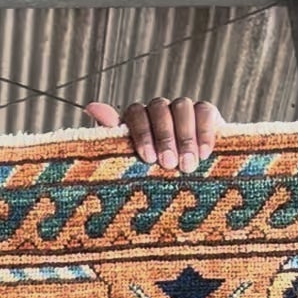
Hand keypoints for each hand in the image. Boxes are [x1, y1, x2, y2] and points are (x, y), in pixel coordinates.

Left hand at [84, 97, 221, 171]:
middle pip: (160, 108)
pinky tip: (204, 154)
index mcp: (137, 120)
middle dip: (164, 137)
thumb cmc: (148, 178)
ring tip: (187, 166)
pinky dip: (204, 131)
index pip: (135, 112)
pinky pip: (205, 111)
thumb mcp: (128, 164)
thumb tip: (91, 107)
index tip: (148, 159)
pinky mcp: (206, 115)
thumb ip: (112, 138)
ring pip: (182, 107)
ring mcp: (182, 111)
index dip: (142, 133)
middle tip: (169, 164)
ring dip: (185, 137)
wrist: (183, 190)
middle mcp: (158, 111)